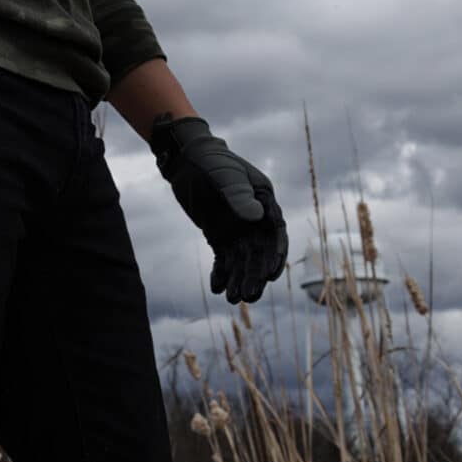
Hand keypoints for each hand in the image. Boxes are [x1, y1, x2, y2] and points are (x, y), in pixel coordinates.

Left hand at [150, 114, 287, 302]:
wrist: (186, 161)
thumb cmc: (210, 162)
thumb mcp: (224, 175)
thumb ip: (239, 195)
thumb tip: (257, 217)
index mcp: (265, 201)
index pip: (275, 232)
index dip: (275, 254)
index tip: (271, 274)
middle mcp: (255, 219)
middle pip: (259, 252)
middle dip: (255, 275)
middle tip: (249, 296)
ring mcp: (238, 228)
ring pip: (242, 260)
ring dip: (240, 279)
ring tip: (233, 300)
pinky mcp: (220, 235)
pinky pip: (224, 258)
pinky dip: (221, 273)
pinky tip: (217, 288)